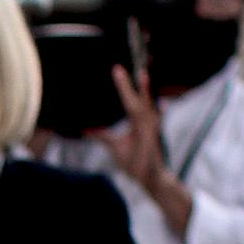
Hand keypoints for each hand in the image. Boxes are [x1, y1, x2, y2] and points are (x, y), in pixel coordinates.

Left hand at [106, 62, 187, 228]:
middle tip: (129, 64)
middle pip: (141, 96)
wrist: (149, 179)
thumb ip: (103, 136)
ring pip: (148, 106)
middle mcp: (147, 121)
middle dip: (137, 80)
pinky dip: (153, 114)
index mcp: (138, 120)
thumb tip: (87, 130)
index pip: (130, 99)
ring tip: (144, 74)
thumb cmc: (135, 161)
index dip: (124, 84)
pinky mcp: (155, 140)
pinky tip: (157, 104)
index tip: (116, 68)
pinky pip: (153, 125)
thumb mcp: (115, 146)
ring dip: (146, 91)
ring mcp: (152, 129)